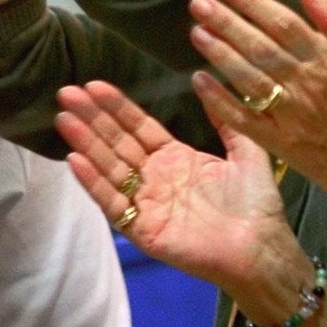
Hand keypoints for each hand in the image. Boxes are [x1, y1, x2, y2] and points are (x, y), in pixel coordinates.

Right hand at [56, 79, 296, 305]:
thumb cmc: (256, 203)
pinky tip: (75, 160)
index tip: (95, 85)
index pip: (139, 128)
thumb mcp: (245, 151)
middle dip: (93, 118)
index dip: (118, 107)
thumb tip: (204, 77)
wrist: (261, 248)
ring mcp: (147, 204)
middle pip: (118, 143)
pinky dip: (94, 182)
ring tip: (64, 118)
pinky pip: (114, 203)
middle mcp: (156, 178)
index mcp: (177, 158)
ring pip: (110, 168)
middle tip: (67, 92)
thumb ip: (224, 118)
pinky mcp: (142, 229)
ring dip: (86, 143)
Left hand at [189, 0, 326, 212]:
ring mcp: (288, 112)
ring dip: (221, 54)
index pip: (284, 23)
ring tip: (197, 32)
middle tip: (199, 3)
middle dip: (228, 22)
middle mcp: (304, 81)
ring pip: (249, 79)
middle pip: (261, 47)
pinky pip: (242, 118)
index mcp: (323, 57)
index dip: (254, 3)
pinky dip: (219, 101)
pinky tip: (199, 80)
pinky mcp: (275, 139)